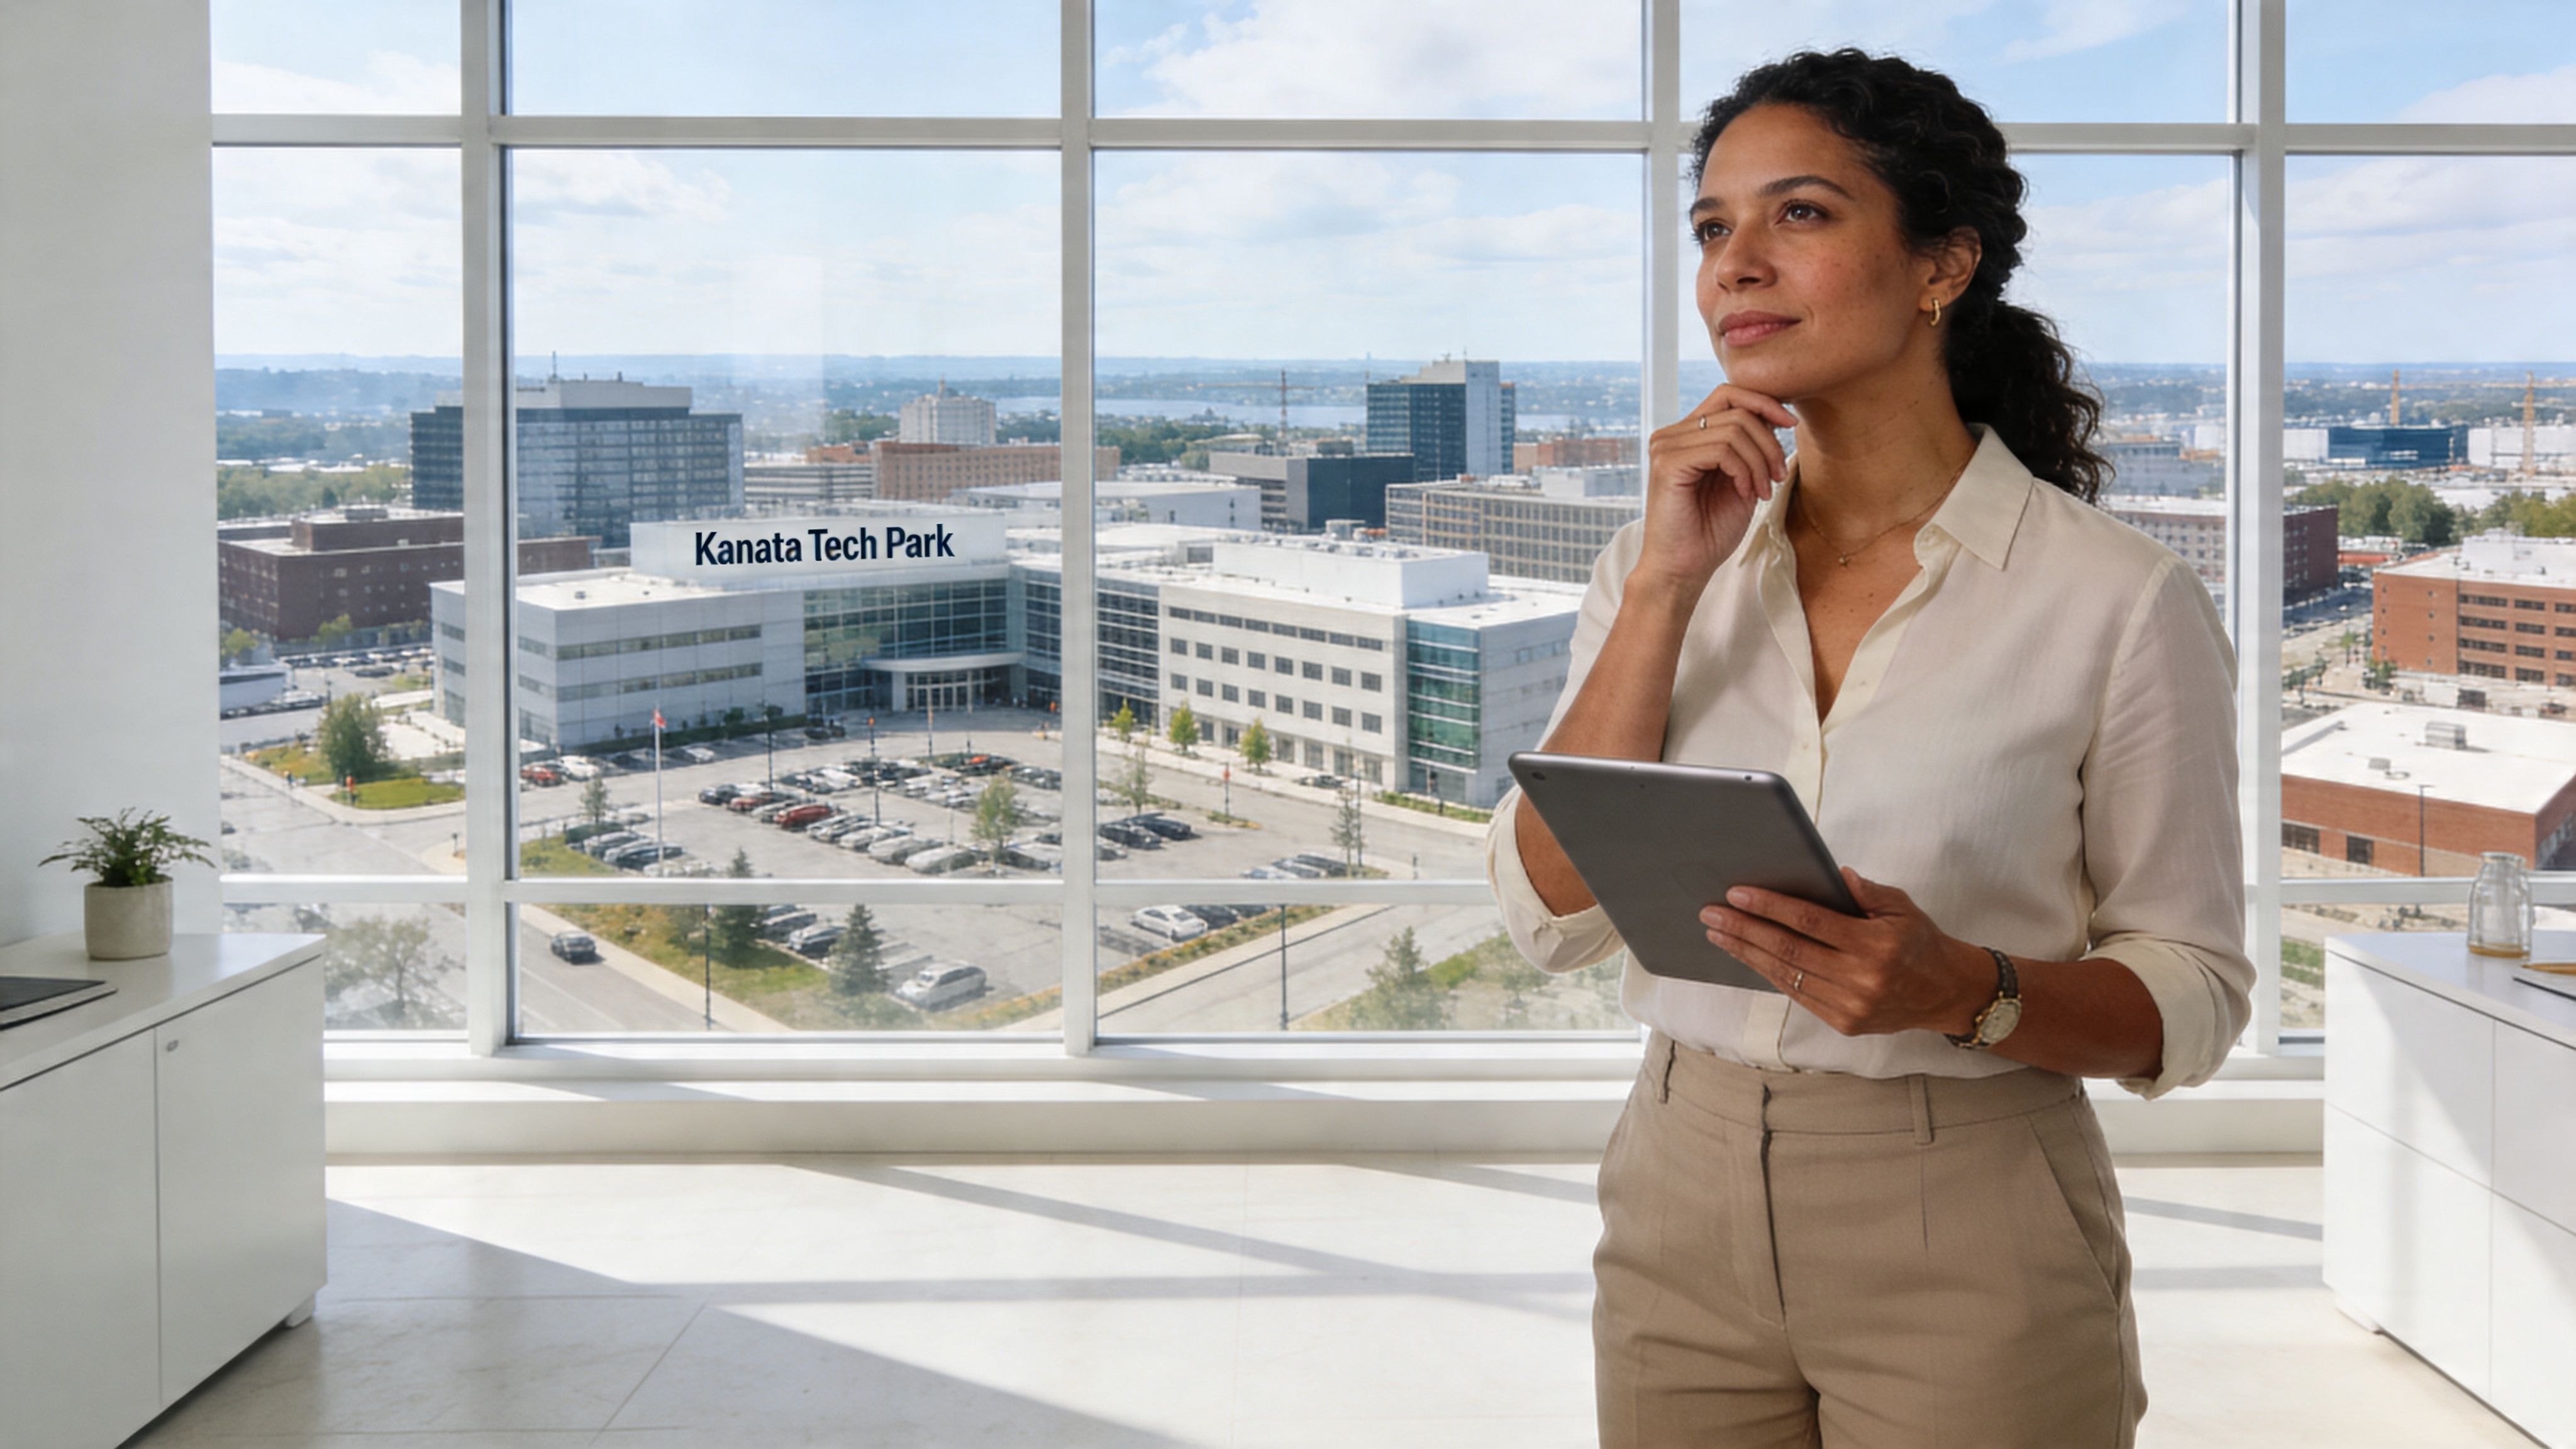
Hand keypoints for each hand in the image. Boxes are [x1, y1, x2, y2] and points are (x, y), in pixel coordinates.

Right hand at [1632, 385, 1797, 600]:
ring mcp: (1666, 446)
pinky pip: (1722, 449)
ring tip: (1761, 491)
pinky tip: (1745, 494)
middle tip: (1777, 477)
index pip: (1728, 394)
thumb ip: (1750, 446)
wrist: (1684, 569)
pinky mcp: (1668, 463)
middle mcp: (1671, 434)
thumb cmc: (1709, 531)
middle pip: (1737, 409)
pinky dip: (1744, 470)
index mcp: (1686, 434)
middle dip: (1769, 442)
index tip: (1792, 425)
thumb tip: (1775, 414)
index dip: (1765, 402)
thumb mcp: (1741, 479)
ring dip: (1760, 462)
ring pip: (1735, 429)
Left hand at [1699, 868, 1987, 1036]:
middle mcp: (1860, 979)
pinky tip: (1748, 956)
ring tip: (1718, 935)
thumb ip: (1866, 891)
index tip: (1736, 894)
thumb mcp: (1902, 907)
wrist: (1947, 993)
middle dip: (1744, 930)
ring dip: (1747, 954)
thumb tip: (1830, 874)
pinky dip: (1769, 974)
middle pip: (1788, 950)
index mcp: (1874, 944)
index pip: (1810, 921)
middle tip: (1711, 914)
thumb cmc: (1920, 942)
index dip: (1769, 907)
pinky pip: (1796, 995)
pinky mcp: (1843, 1023)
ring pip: (1786, 976)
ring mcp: (1849, 1005)